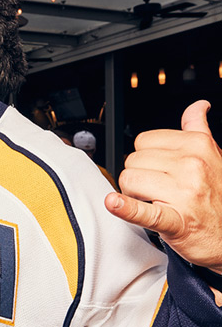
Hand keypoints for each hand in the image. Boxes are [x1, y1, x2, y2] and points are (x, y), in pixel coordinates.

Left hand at [105, 100, 221, 270]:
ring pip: (129, 180)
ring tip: (154, 201)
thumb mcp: (215, 156)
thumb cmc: (218, 197)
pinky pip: (142, 211)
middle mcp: (191, 165)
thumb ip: (199, 129)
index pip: (144, 140)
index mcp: (198, 145)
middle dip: (138, 175)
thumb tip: (198, 106)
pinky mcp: (174, 220)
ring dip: (134, 193)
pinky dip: (126, 208)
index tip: (157, 169)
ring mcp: (183, 193)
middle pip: (133, 160)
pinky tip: (114, 203)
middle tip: (156, 189)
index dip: (145, 157)